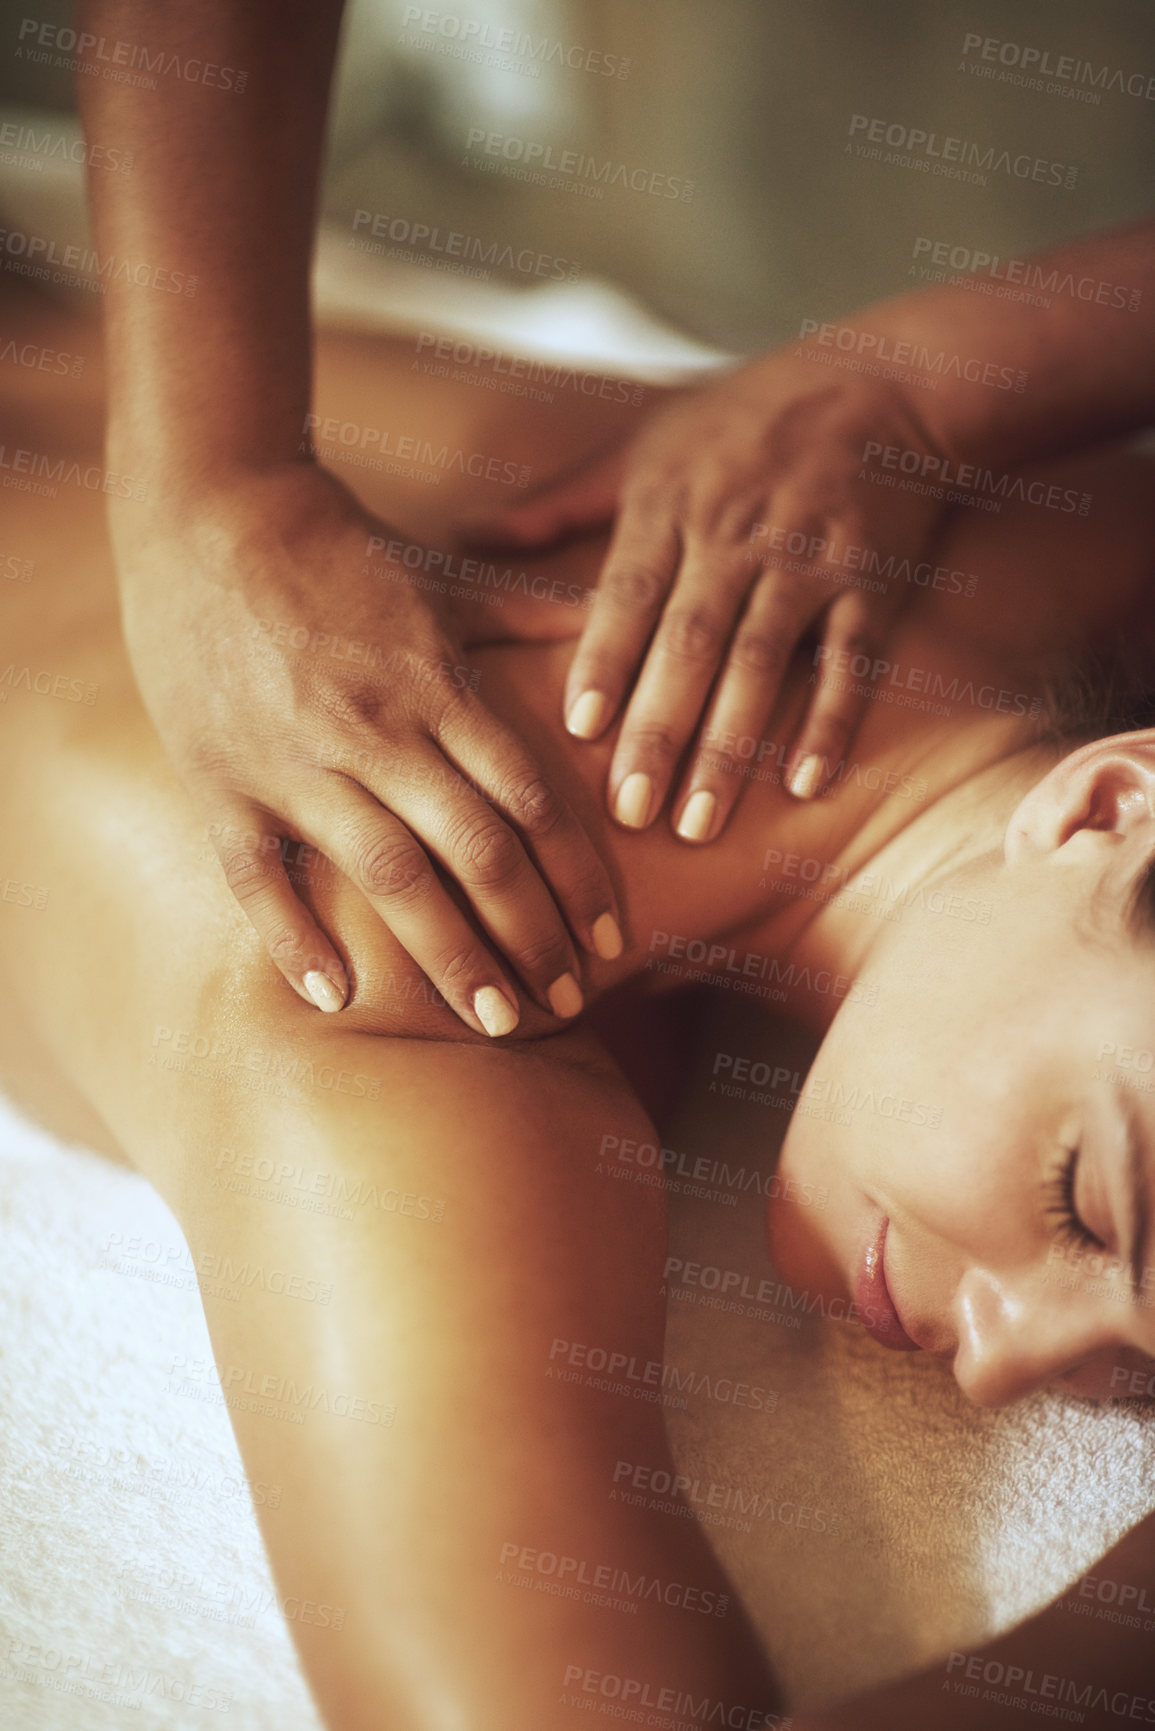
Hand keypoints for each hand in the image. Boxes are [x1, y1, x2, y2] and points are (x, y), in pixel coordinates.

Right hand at [111, 461, 622, 1032]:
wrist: (209, 509)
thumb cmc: (338, 548)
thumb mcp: (444, 578)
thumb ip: (529, 616)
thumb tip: (608, 629)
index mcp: (439, 686)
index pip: (530, 801)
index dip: (577, 879)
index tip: (613, 940)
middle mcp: (378, 731)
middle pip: (475, 853)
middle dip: (530, 937)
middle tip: (566, 1004)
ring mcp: (296, 761)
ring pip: (387, 876)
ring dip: (447, 956)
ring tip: (492, 1021)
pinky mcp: (222, 780)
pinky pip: (259, 875)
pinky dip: (294, 939)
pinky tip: (336, 996)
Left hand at [464, 350, 945, 838]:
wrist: (884, 379)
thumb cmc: (745, 418)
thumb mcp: (645, 443)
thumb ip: (560, 502)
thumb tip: (466, 534)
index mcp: (673, 507)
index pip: (630, 594)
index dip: (606, 660)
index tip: (578, 729)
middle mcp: (737, 538)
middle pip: (691, 643)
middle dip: (659, 730)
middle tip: (629, 813)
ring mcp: (809, 563)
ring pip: (764, 663)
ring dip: (731, 747)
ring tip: (697, 824)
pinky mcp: (875, 583)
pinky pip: (853, 661)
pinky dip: (832, 721)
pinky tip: (806, 786)